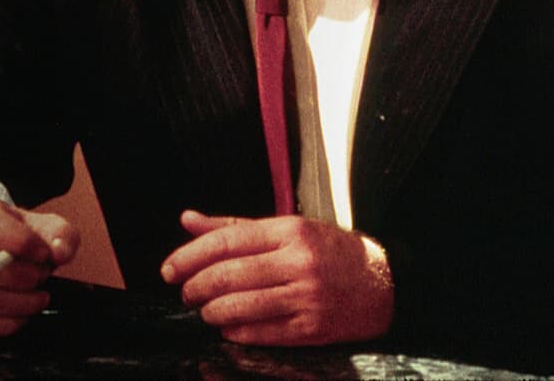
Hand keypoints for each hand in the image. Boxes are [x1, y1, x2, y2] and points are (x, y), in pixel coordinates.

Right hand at [0, 196, 79, 337]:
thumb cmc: (12, 239)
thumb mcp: (38, 227)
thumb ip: (59, 233)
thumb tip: (60, 251)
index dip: (22, 242)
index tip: (44, 254)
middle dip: (24, 278)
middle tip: (41, 278)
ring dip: (19, 304)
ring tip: (35, 297)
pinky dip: (4, 325)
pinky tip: (20, 316)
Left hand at [160, 209, 392, 345]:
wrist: (384, 282)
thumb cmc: (328, 252)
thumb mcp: (286, 228)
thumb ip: (233, 227)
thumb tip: (187, 220)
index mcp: (288, 231)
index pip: (225, 240)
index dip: (189, 256)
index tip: (169, 269)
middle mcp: (297, 262)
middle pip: (229, 275)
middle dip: (195, 287)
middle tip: (184, 293)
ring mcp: (307, 297)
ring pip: (241, 307)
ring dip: (212, 311)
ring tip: (204, 310)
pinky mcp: (313, 328)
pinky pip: (262, 333)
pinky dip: (236, 332)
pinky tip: (227, 328)